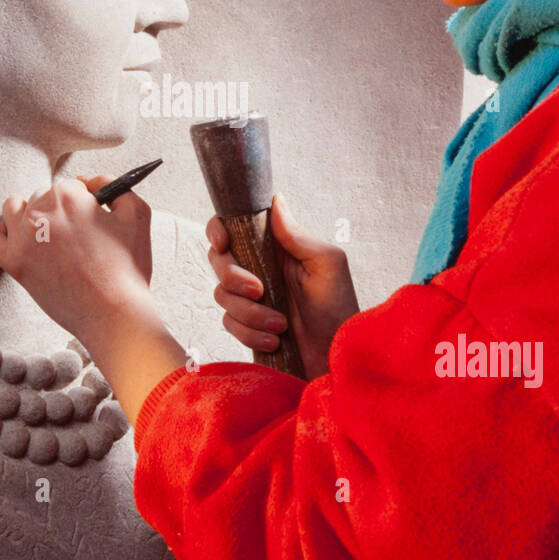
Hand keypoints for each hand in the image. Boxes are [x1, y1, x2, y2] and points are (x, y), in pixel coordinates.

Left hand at [0, 175, 157, 348]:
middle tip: (77, 239)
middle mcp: (41, 211)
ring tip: (47, 238)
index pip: (70, 187)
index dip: (83, 203)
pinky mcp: (13, 263)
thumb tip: (89, 181)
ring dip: (27, 217)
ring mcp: (23, 237)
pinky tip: (13, 243)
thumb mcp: (137, 213)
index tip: (90, 221)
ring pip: (13, 210)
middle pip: (42, 197)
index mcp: (69, 196)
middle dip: (58, 212)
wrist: (114, 314)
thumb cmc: (128, 268)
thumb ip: (112, 185)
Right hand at [207, 193, 358, 381]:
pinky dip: (250, 334)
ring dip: (250, 313)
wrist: (336, 360)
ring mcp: (251, 298)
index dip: (219, 230)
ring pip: (222, 294)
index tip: (223, 243)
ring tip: (280, 325)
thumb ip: (297, 235)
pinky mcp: (247, 325)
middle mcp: (260, 268)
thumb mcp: (327, 264)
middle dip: (234, 277)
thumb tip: (276, 200)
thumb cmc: (339, 309)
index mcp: (277, 248)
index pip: (235, 227)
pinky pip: (228, 323)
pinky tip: (275, 341)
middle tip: (259, 291)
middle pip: (219, 259)